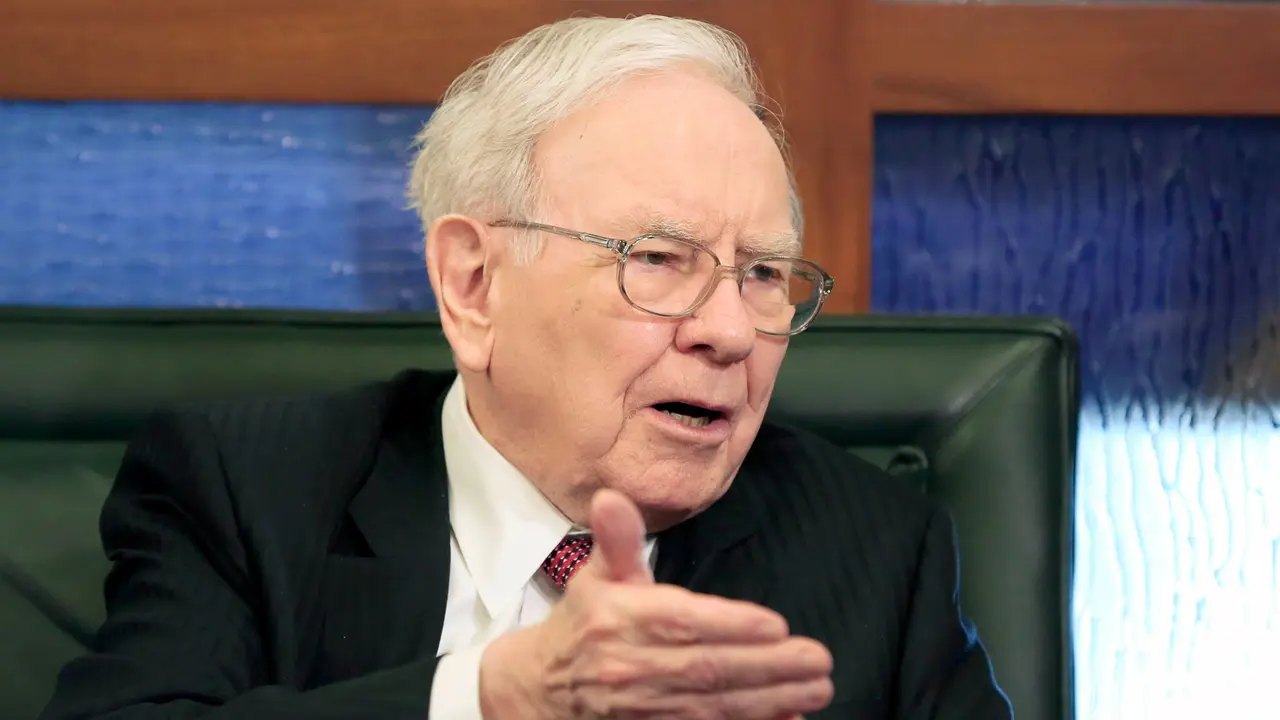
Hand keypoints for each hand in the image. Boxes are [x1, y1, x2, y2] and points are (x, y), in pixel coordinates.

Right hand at [479, 488, 833, 719]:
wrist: (541, 689)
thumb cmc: (584, 625)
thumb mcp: (596, 576)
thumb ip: (616, 539)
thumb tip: (611, 497)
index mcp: (618, 618)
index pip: (681, 621)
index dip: (730, 625)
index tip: (776, 625)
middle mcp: (629, 665)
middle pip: (707, 669)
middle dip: (768, 666)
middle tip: (817, 659)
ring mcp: (641, 707)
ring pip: (714, 706)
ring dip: (770, 700)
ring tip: (816, 689)